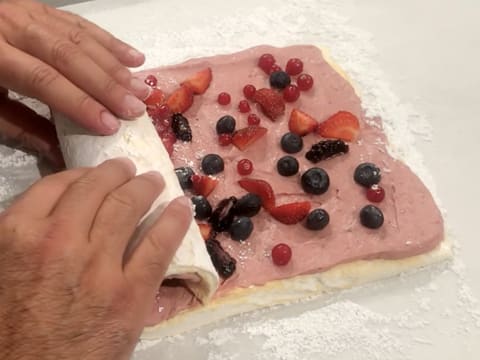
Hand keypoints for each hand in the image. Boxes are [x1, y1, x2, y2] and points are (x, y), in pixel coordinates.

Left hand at [0, 0, 150, 162]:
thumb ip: (22, 126)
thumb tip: (61, 152)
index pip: (45, 80)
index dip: (80, 103)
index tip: (110, 125)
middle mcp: (15, 28)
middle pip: (69, 57)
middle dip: (107, 85)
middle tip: (136, 108)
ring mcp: (31, 13)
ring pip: (81, 39)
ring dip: (115, 66)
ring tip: (141, 89)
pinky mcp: (43, 10)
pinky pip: (81, 25)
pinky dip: (110, 42)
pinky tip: (133, 58)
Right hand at [0, 158, 191, 359]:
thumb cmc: (9, 329)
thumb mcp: (1, 271)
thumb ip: (22, 238)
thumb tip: (50, 213)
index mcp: (18, 234)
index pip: (57, 185)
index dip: (82, 174)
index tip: (95, 174)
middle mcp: (58, 240)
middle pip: (96, 189)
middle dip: (117, 173)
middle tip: (129, 169)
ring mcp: (97, 265)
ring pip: (128, 207)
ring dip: (146, 187)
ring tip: (155, 181)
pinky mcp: (129, 293)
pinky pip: (157, 246)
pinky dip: (174, 222)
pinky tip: (182, 208)